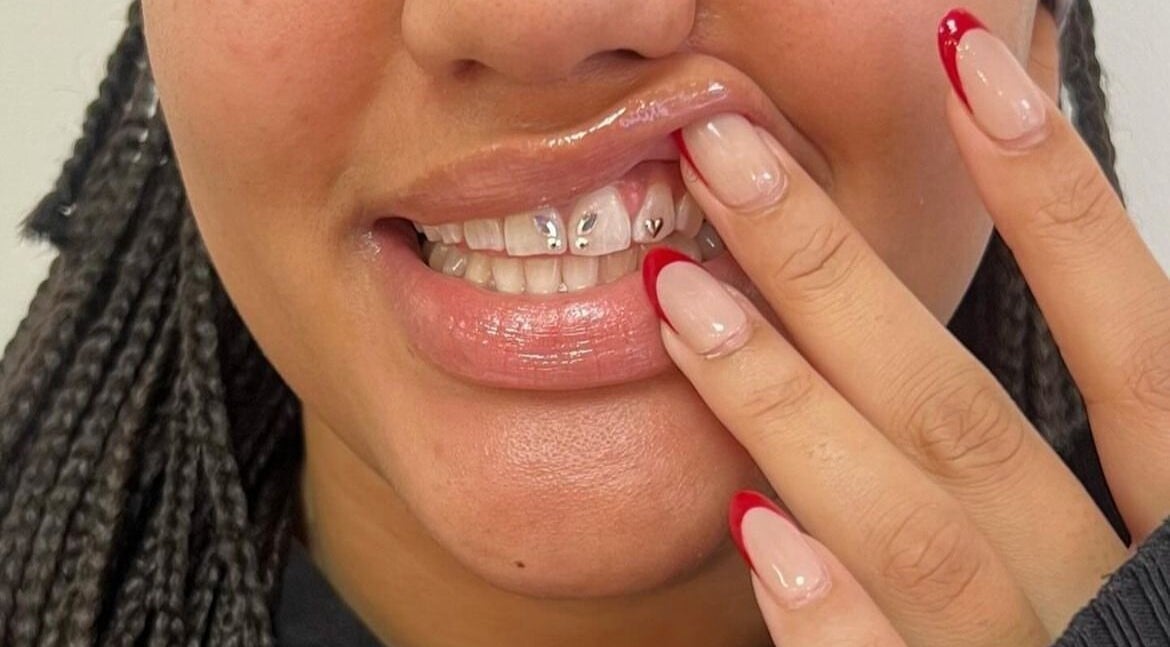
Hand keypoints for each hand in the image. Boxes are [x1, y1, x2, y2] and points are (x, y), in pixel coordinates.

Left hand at [644, 8, 1169, 645]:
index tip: (968, 63)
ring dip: (792, 406)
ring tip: (678, 298)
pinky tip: (751, 533)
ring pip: (920, 527)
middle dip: (839, 278)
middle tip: (725, 156)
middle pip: (968, 413)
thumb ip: (1050, 463)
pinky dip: (834, 613)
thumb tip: (912, 331)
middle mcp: (1114, 597)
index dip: (1059, 197)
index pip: (1135, 341)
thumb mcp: (1122, 559)